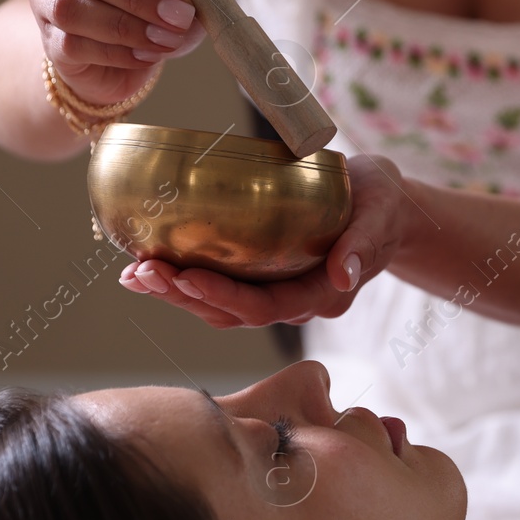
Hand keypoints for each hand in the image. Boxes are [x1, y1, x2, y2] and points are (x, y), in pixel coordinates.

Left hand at [119, 154, 413, 327]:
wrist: (386, 208)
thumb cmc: (382, 204)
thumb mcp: (380, 213)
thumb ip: (363, 243)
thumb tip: (342, 275)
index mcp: (322, 295)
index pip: (263, 307)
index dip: (221, 297)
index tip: (185, 275)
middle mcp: (295, 304)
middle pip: (230, 315)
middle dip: (182, 296)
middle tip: (140, 272)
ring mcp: (277, 295)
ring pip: (218, 309)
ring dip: (174, 293)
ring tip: (133, 273)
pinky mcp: (263, 279)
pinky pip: (219, 290)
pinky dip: (183, 280)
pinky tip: (149, 263)